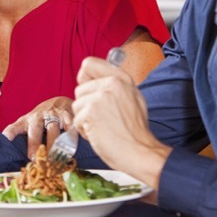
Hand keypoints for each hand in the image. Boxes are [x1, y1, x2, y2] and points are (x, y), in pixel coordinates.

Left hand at [1, 97, 72, 158]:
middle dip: (34, 144)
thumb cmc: (42, 118)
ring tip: (54, 158)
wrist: (59, 101)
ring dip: (53, 145)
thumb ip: (24, 138)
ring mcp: (53, 115)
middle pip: (35, 130)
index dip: (10, 132)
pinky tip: (72, 147)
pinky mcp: (66, 114)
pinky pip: (69, 126)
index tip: (6, 138)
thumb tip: (15, 158)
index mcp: (26, 121)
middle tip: (34, 158)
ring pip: (53, 130)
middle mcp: (38, 117)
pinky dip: (71, 137)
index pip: (16, 126)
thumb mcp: (30, 124)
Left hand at [71, 56, 168, 189]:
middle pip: (79, 90)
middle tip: (103, 118)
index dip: (85, 78)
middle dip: (86, 106)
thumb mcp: (133, 99)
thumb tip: (95, 79)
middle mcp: (110, 84)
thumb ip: (115, 87)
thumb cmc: (136, 131)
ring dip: (85, 120)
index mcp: (121, 78)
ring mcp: (99, 98)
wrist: (140, 152)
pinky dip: (85, 131)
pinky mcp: (90, 113)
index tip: (89, 89)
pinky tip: (100, 135)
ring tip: (103, 127)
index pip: (88, 64)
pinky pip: (76, 120)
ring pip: (76, 106)